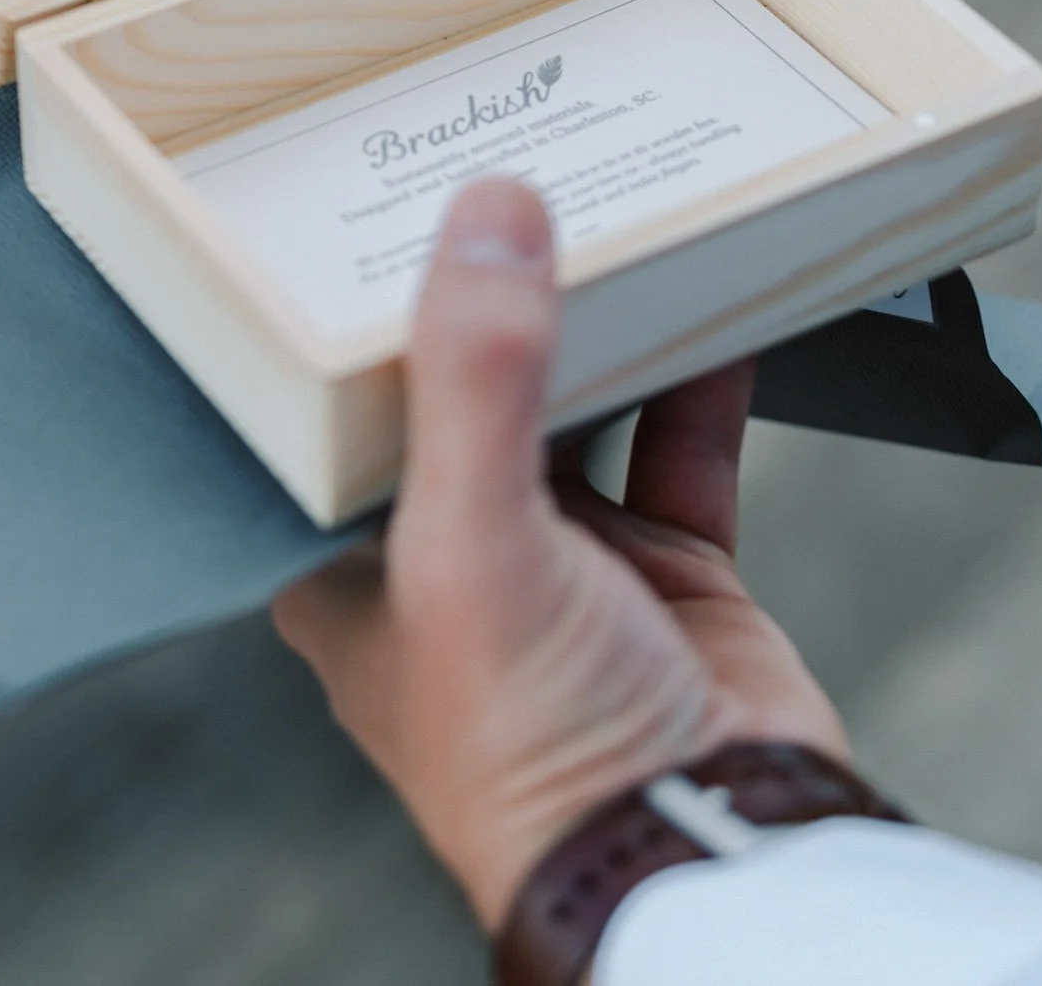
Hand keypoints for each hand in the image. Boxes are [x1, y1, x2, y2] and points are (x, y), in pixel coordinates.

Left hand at [272, 178, 846, 929]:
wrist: (712, 864)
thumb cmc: (537, 753)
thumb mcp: (472, 543)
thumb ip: (476, 376)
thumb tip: (491, 214)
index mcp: (355, 568)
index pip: (327, 413)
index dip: (338, 319)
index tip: (358, 206)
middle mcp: (451, 558)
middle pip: (456, 394)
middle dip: (477, 300)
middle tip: (491, 176)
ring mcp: (568, 563)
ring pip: (575, 406)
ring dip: (591, 323)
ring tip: (596, 208)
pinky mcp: (668, 571)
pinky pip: (684, 441)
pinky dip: (702, 370)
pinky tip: (713, 288)